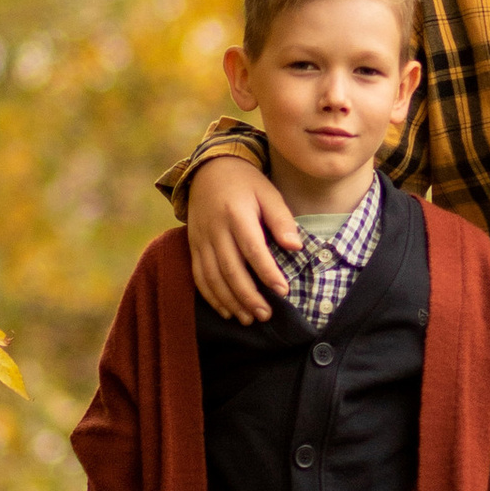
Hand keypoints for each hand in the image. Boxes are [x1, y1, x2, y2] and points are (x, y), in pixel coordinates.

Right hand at [184, 150, 299, 318]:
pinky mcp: (193, 246)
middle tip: (266, 314)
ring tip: (249, 319)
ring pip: (212, 278)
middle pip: (230, 269)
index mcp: (236, 214)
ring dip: (230, 302)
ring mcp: (201, 240)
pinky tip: (227, 311)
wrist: (208, 170)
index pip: (252, 249)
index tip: (283, 291)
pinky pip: (199, 276)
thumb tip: (296, 247)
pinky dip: (212, 297)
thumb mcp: (268, 193)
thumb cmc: (246, 183)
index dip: (267, 272)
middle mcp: (215, 229)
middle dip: (248, 296)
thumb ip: (281, 220)